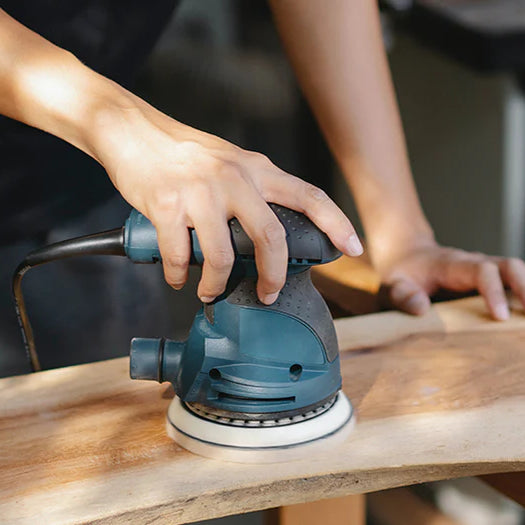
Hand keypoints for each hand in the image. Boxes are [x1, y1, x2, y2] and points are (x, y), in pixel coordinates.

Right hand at [93, 97, 361, 304]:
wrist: (132, 131)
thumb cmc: (184, 153)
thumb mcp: (230, 161)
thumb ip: (254, 190)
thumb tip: (269, 233)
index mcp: (256, 169)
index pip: (309, 195)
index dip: (336, 223)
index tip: (353, 248)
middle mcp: (234, 178)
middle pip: (271, 238)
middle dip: (273, 277)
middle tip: (268, 294)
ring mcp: (200, 192)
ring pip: (221, 257)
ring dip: (215, 285)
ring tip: (209, 291)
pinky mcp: (166, 205)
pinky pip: (179, 256)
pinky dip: (178, 275)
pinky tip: (177, 277)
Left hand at [374, 238, 524, 319]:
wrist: (407, 258)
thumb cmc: (401, 275)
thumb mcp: (391, 286)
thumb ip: (401, 296)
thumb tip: (421, 309)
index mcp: (451, 265)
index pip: (481, 271)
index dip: (493, 291)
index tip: (499, 317)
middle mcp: (474, 264)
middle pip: (509, 266)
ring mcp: (485, 271)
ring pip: (517, 272)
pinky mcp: (490, 282)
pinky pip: (514, 284)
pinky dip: (524, 295)